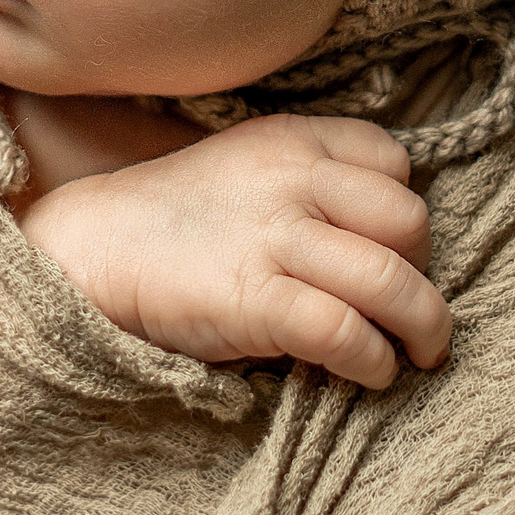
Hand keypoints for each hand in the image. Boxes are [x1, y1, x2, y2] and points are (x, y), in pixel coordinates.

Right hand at [16, 112, 449, 389]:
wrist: (91, 247)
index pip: (393, 162)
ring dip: (423, 328)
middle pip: (410, 221)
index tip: (387, 253)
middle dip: (422, 272)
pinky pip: (345, 331)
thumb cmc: (178, 220)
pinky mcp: (253, 300)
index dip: (400, 215)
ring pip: (392, 279)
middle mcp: (293, 180)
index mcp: (294, 140)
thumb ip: (314, 185)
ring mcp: (273, 238)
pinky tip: (362, 373)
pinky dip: (371, 361)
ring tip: (417, 356)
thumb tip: (387, 247)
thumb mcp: (249, 168)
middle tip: (405, 309)